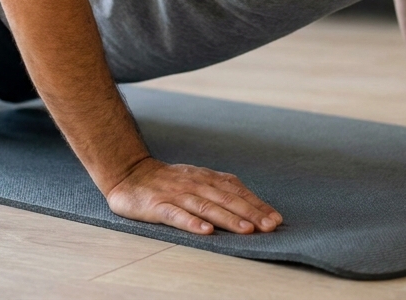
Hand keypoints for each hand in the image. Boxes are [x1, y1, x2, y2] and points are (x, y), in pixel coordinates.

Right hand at [105, 157, 281, 235]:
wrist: (129, 174)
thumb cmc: (167, 181)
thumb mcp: (196, 179)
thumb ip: (220, 188)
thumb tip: (251, 203)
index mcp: (206, 178)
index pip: (236, 191)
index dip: (256, 204)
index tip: (275, 218)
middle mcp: (194, 184)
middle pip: (226, 199)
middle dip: (251, 213)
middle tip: (270, 226)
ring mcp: (176, 194)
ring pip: (206, 207)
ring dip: (228, 219)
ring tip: (246, 230)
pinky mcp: (158, 206)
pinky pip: (177, 215)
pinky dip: (192, 222)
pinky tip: (205, 231)